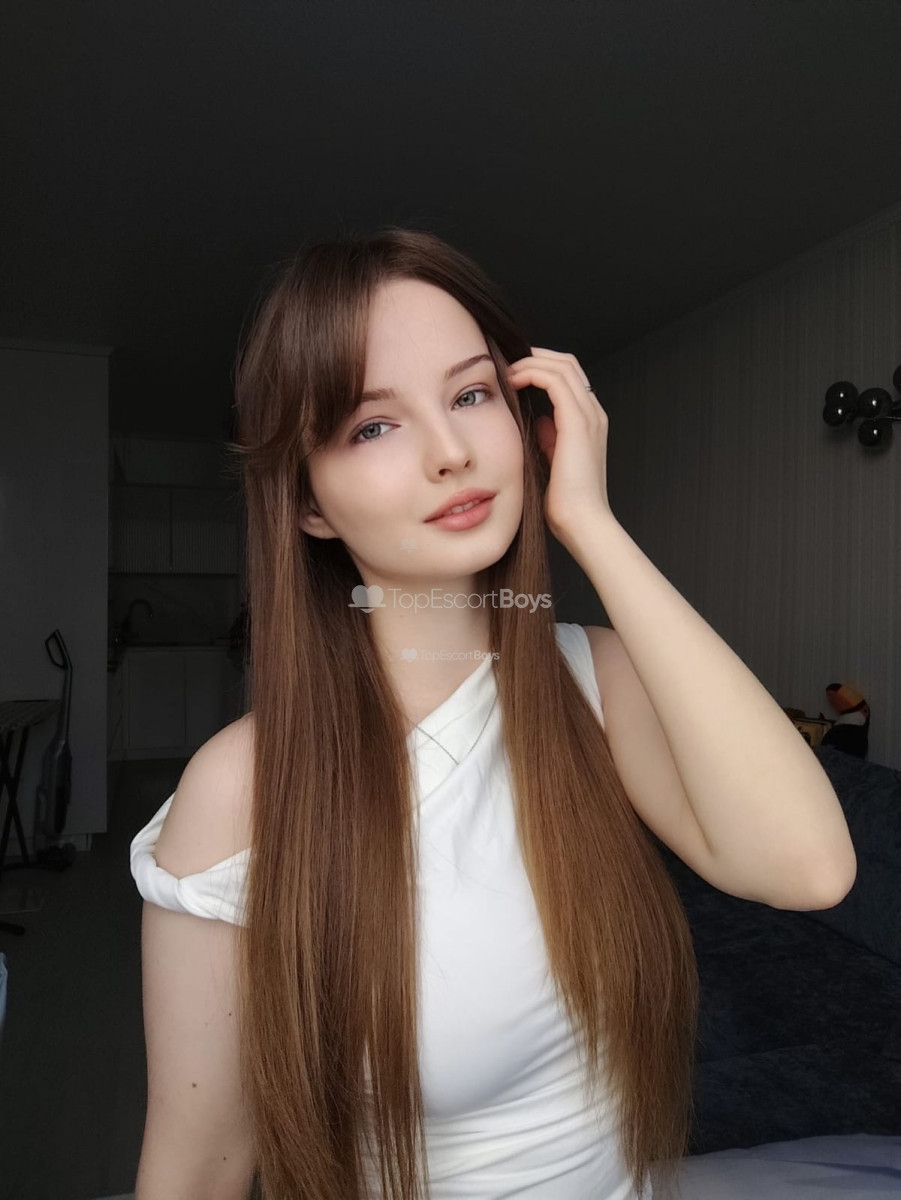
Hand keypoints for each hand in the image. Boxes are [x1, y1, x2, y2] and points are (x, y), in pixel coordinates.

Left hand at [505, 346, 614, 544]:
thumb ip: (550, 439)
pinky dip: (532, 374)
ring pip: (562, 366)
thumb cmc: (566, 502)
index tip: (515, 373)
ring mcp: (589, 416)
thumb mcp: (554, 461)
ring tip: (507, 370)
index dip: (542, 368)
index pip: (569, 378)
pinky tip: (513, 381)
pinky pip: (555, 381)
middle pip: (568, 363)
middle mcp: (594, 414)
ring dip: (531, 361)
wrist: (582, 522)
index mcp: (590, 423)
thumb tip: (539, 421)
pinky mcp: (577, 423)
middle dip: (536, 356)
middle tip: (508, 362)